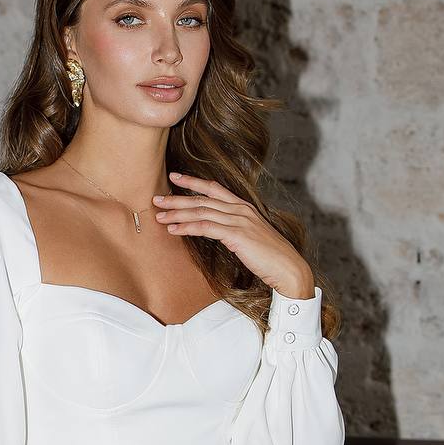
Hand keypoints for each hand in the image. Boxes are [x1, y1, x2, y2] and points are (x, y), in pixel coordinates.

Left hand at [152, 171, 315, 298]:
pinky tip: (174, 229)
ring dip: (178, 213)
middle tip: (156, 198)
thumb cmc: (270, 257)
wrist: (287, 267)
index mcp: (243, 207)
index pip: (214, 188)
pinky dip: (187, 227)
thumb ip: (233, 230)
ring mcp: (239, 220)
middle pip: (202, 199)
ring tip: (159, 215)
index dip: (193, 181)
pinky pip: (205, 227)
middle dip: (177, 198)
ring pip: (201, 212)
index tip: (175, 177)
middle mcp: (240, 209)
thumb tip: (215, 230)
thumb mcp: (250, 237)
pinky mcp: (236, 234)